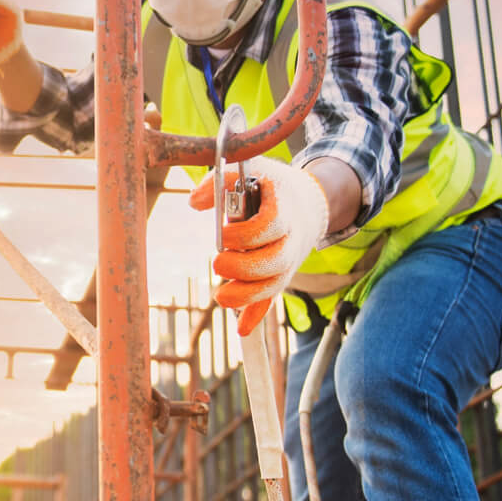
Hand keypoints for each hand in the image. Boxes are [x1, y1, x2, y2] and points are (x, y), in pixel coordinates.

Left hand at [189, 157, 329, 334]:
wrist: (307, 201)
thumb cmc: (269, 184)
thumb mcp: (249, 171)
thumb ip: (220, 183)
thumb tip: (194, 202)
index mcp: (284, 208)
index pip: (270, 226)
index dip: (246, 234)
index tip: (224, 234)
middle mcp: (291, 237)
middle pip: (276, 261)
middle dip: (245, 268)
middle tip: (218, 264)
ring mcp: (288, 259)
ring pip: (275, 284)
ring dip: (249, 296)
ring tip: (221, 297)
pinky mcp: (281, 274)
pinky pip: (272, 298)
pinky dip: (257, 314)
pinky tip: (242, 330)